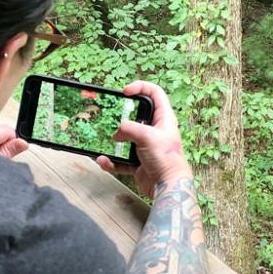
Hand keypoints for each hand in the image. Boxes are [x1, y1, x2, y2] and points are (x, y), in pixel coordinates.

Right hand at [97, 80, 191, 197]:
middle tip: (113, 116)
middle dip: (123, 116)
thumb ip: (128, 128)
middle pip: (137, 115)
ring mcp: (147, 146)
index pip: (155, 93)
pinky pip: (121, 159)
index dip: (140, 87)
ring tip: (108, 142)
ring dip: (114, 141)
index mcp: (163, 118)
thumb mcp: (147, 136)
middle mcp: (155, 130)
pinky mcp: (139, 161)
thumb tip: (117, 133)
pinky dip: (112, 161)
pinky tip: (104, 161)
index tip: (125, 91)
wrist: (167, 187)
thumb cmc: (166, 159)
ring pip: (126, 138)